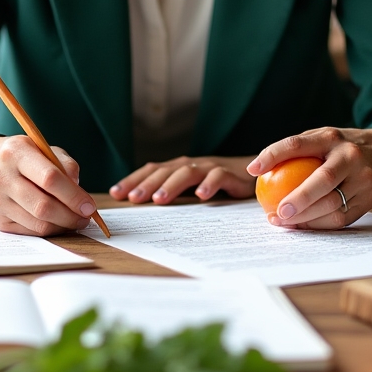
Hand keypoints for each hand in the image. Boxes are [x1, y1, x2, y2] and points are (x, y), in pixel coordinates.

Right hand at [0, 136, 98, 235]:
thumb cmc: (27, 157)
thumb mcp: (46, 150)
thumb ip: (66, 166)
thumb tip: (79, 193)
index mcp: (15, 151)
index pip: (50, 178)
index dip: (73, 195)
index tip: (90, 206)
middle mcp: (0, 175)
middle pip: (43, 205)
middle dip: (70, 216)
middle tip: (85, 218)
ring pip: (37, 222)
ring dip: (62, 226)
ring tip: (75, 221)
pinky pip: (29, 231)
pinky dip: (48, 230)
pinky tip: (57, 223)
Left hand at [109, 155, 255, 204]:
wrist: (255, 172)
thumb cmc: (217, 182)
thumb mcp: (192, 188)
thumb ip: (173, 192)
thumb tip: (143, 206)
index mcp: (179, 167)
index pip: (152, 170)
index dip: (134, 180)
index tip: (116, 194)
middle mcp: (191, 164)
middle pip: (165, 171)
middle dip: (147, 184)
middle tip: (132, 199)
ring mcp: (210, 167)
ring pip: (187, 172)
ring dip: (171, 185)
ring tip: (158, 199)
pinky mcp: (230, 174)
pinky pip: (218, 177)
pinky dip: (209, 185)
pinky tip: (201, 197)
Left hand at [246, 127, 371, 228]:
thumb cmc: (343, 148)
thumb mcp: (325, 138)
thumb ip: (299, 150)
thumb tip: (258, 171)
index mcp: (332, 137)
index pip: (298, 143)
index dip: (273, 155)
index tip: (252, 169)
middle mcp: (350, 156)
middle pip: (323, 179)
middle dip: (299, 198)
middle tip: (278, 211)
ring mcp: (364, 179)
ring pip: (333, 204)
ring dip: (306, 217)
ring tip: (283, 221)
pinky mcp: (370, 200)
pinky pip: (342, 217)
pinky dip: (320, 225)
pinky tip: (302, 226)